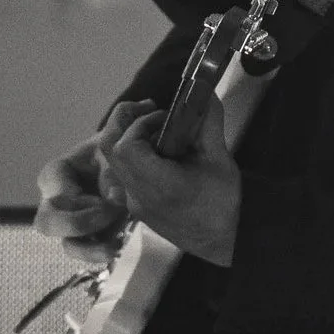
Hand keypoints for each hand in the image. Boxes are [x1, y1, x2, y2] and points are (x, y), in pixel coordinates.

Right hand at [34, 100, 151, 262]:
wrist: (127, 159)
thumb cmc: (113, 147)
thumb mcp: (115, 140)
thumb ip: (116, 152)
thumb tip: (115, 194)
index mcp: (57, 173)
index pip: (55, 188)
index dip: (80, 198)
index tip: (114, 196)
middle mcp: (54, 200)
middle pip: (47, 222)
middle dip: (77, 224)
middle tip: (109, 216)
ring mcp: (69, 221)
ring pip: (65, 244)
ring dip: (89, 247)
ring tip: (115, 244)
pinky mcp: (86, 236)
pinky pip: (84, 253)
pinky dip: (99, 252)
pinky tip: (118, 245)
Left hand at [103, 99, 242, 268]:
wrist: (222, 241)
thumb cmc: (224, 202)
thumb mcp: (220, 159)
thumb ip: (209, 123)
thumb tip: (204, 92)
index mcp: (161, 186)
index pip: (126, 147)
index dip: (139, 124)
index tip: (163, 118)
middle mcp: (139, 195)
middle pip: (109, 149)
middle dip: (124, 122)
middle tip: (148, 111)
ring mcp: (132, 203)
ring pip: (111, 161)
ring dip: (125, 137)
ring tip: (152, 130)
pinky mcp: (133, 206)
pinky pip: (119, 174)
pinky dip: (128, 155)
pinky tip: (151, 151)